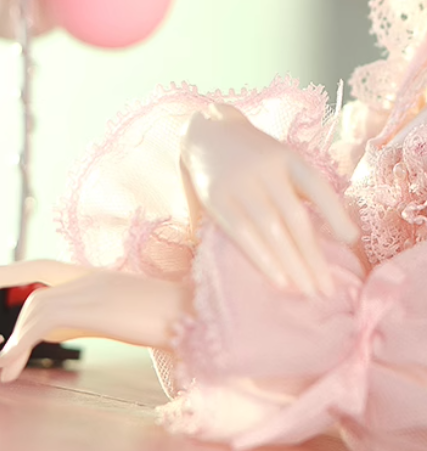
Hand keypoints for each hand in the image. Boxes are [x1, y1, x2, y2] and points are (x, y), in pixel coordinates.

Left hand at [0, 261, 184, 382]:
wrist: (196, 313)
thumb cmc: (165, 319)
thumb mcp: (117, 318)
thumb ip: (83, 320)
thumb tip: (51, 334)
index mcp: (95, 277)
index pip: (44, 267)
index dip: (16, 271)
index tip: (0, 278)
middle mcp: (90, 275)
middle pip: (35, 277)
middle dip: (8, 288)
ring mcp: (91, 288)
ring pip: (35, 306)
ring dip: (13, 343)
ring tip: (5, 371)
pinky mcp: (92, 306)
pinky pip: (40, 324)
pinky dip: (18, 347)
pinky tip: (11, 367)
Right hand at [180, 104, 358, 297]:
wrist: (208, 131)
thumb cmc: (255, 155)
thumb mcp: (282, 160)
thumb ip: (300, 189)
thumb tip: (330, 232)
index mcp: (288, 158)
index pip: (316, 186)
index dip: (335, 212)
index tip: (351, 239)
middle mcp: (267, 170)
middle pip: (295, 218)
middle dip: (313, 256)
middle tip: (328, 289)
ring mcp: (241, 185)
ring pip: (271, 230)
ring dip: (292, 264)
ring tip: (308, 290)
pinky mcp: (217, 199)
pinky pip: (242, 234)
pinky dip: (262, 259)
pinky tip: (279, 279)